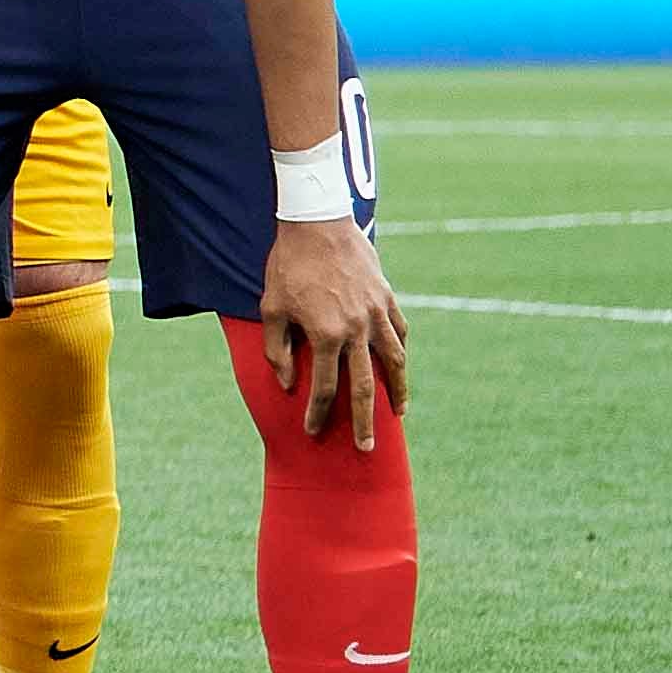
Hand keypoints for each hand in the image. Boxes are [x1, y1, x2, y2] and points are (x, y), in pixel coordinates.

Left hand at [255, 221, 407, 450]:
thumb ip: (277, 349)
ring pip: (394, 362)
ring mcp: (376, 314)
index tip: (313, 432)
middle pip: (364, 386)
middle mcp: (357, 329)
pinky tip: (399, 367)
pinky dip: (400, 352)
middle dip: (364, 421)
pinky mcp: (387, 298)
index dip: (318, 413)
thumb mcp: (271, 308)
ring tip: (397, 414)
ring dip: (397, 391)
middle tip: (367, 448)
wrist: (317, 223)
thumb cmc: (287, 266)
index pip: (325, 387)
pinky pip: (399, 332)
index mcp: (325, 334)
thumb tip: (287, 384)